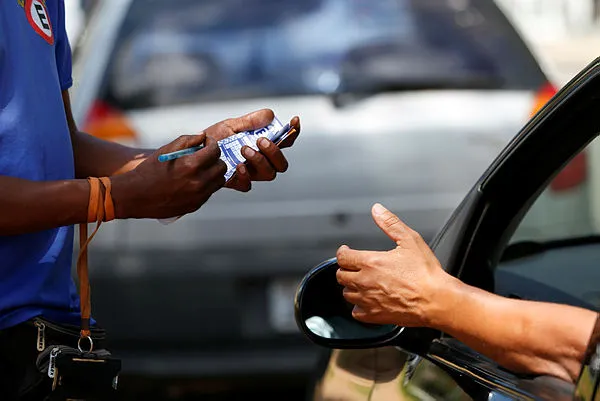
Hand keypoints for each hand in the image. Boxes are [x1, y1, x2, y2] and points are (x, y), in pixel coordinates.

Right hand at [111, 133, 226, 218]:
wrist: (136, 196)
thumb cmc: (149, 170)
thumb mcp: (166, 150)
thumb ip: (187, 140)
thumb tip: (203, 136)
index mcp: (191, 165)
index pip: (215, 151)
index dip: (213, 144)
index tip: (208, 143)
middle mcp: (198, 182)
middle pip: (221, 167)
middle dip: (215, 158)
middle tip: (206, 156)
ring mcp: (198, 195)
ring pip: (219, 181)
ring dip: (214, 172)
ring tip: (202, 169)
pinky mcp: (196, 205)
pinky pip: (210, 192)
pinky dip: (207, 185)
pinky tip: (195, 180)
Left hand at [202, 109, 300, 191]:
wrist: (195, 151)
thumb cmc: (216, 138)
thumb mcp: (231, 125)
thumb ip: (250, 121)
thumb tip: (270, 115)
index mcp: (263, 145)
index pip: (285, 141)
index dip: (293, 132)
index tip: (294, 121)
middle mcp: (261, 161)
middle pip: (281, 163)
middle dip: (275, 152)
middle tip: (260, 141)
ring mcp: (251, 173)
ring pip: (269, 174)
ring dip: (260, 161)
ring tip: (244, 149)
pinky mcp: (237, 182)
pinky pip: (248, 185)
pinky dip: (245, 175)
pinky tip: (237, 165)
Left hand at [335, 203, 452, 326]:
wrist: (436, 300)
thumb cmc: (426, 273)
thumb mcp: (409, 240)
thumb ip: (390, 223)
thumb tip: (377, 210)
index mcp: (370, 262)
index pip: (342, 257)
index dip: (343, 252)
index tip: (346, 251)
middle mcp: (364, 281)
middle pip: (341, 275)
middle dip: (346, 269)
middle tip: (354, 267)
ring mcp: (367, 300)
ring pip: (347, 294)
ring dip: (351, 287)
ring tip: (362, 283)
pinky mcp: (374, 316)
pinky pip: (356, 312)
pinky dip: (359, 307)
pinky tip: (367, 301)